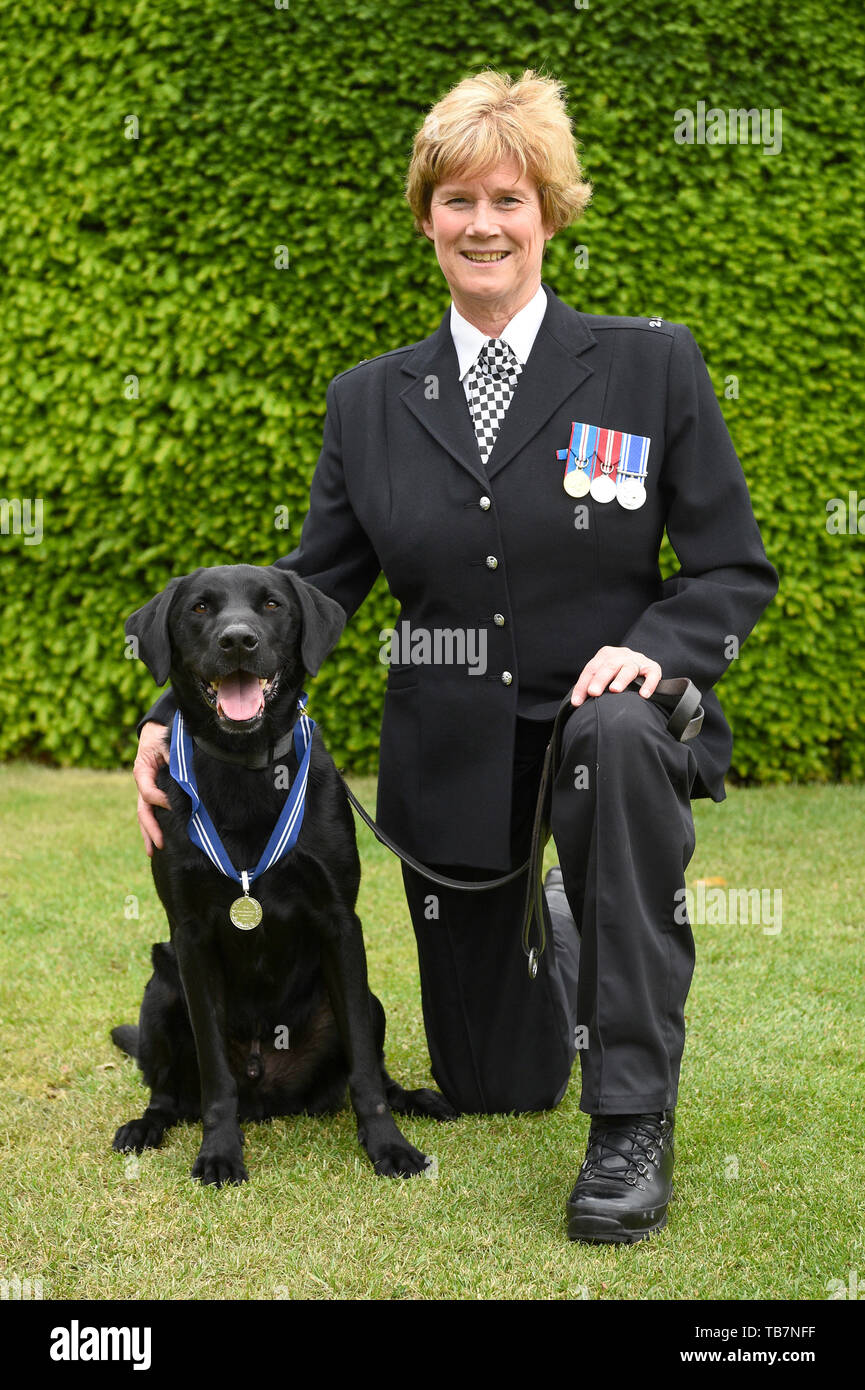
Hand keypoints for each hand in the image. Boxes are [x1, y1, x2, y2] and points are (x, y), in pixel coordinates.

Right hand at [134, 722, 170, 855]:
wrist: (155, 732)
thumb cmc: (162, 736)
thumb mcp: (167, 743)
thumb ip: (174, 758)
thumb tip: (185, 775)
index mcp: (142, 771)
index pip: (148, 792)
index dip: (159, 800)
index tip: (173, 806)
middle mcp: (142, 783)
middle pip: (142, 810)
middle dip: (150, 829)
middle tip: (159, 844)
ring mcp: (145, 790)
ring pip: (144, 815)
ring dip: (148, 833)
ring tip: (152, 852)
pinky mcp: (152, 794)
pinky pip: (150, 812)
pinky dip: (152, 827)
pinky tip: (157, 842)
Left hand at [571, 646, 661, 706]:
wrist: (642, 666)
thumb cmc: (617, 675)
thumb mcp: (604, 675)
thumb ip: (592, 685)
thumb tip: (576, 704)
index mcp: (606, 654)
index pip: (591, 669)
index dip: (582, 685)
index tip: (576, 702)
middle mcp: (621, 655)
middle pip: (609, 666)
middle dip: (599, 680)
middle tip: (593, 692)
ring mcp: (638, 660)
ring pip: (628, 668)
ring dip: (621, 679)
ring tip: (615, 690)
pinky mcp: (653, 667)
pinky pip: (652, 675)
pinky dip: (649, 684)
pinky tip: (644, 695)